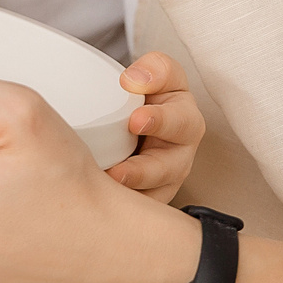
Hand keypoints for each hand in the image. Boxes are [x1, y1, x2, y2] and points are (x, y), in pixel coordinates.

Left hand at [107, 51, 202, 200]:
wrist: (128, 119)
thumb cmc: (143, 96)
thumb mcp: (151, 74)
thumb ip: (151, 70)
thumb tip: (133, 81)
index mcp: (184, 119)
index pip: (180, 119)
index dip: (160, 121)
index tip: (135, 120)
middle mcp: (179, 154)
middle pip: (169, 168)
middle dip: (144, 171)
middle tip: (118, 172)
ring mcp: (165, 181)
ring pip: (153, 196)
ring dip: (128, 197)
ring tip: (104, 192)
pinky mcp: (150, 199)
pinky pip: (138, 211)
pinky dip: (120, 211)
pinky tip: (98, 206)